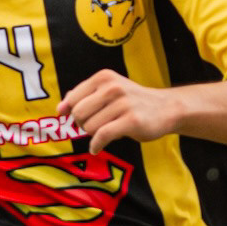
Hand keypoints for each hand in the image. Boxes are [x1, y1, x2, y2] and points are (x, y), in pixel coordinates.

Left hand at [59, 70, 178, 153]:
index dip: (71, 112)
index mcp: (104, 77)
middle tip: (94, 126)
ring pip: (90, 127)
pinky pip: (102, 136)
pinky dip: (96, 145)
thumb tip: (60, 109)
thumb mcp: (109, 90)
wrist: (166, 108)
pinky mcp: (131, 121)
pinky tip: (97, 148)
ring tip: (106, 131)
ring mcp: (122, 104)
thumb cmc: (132, 102)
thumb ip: (84, 96)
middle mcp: (112, 87)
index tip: (75, 119)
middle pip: (79, 113)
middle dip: (82, 124)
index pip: (73, 98)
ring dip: (93, 135)